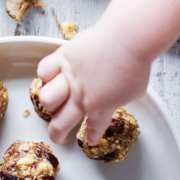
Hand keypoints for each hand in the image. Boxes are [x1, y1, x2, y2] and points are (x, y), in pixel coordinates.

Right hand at [37, 24, 150, 144]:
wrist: (126, 39)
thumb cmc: (136, 64)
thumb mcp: (134, 91)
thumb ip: (120, 99)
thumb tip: (114, 97)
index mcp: (101, 108)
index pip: (93, 128)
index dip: (91, 136)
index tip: (90, 140)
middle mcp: (80, 97)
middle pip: (61, 124)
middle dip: (58, 134)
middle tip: (58, 136)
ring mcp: (69, 77)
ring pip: (46, 99)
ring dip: (50, 103)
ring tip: (54, 100)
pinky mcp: (63, 57)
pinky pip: (44, 70)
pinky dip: (46, 74)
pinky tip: (51, 75)